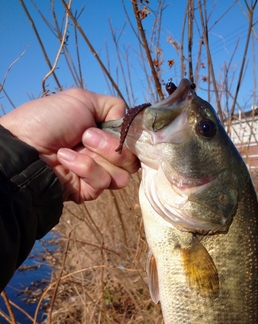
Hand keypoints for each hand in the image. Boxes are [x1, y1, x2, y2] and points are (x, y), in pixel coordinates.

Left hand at [0, 89, 138, 202]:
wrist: (24, 147)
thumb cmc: (47, 120)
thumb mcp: (81, 99)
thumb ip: (112, 106)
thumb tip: (127, 123)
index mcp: (104, 133)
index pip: (134, 142)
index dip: (130, 137)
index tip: (119, 129)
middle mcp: (103, 154)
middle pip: (132, 160)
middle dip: (112, 146)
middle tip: (86, 137)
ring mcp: (97, 173)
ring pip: (122, 175)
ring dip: (98, 158)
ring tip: (73, 149)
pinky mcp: (89, 190)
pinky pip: (103, 182)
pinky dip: (85, 168)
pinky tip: (65, 160)